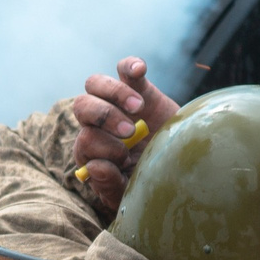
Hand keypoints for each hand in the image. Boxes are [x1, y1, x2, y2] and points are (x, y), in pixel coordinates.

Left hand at [70, 57, 181, 215]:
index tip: (127, 158)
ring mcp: (116, 103)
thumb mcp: (128, 193)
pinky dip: (130, 66)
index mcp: (90, 149)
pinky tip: (139, 70)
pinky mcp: (138, 89)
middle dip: (104, 117)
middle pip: (82, 106)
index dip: (104, 147)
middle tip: (130, 131)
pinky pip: (125, 70)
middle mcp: (97, 123)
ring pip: (95, 84)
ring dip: (115, 94)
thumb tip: (92, 167)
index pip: (84, 139)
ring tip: (138, 108)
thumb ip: (108, 184)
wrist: (178, 167)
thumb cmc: (148, 183)